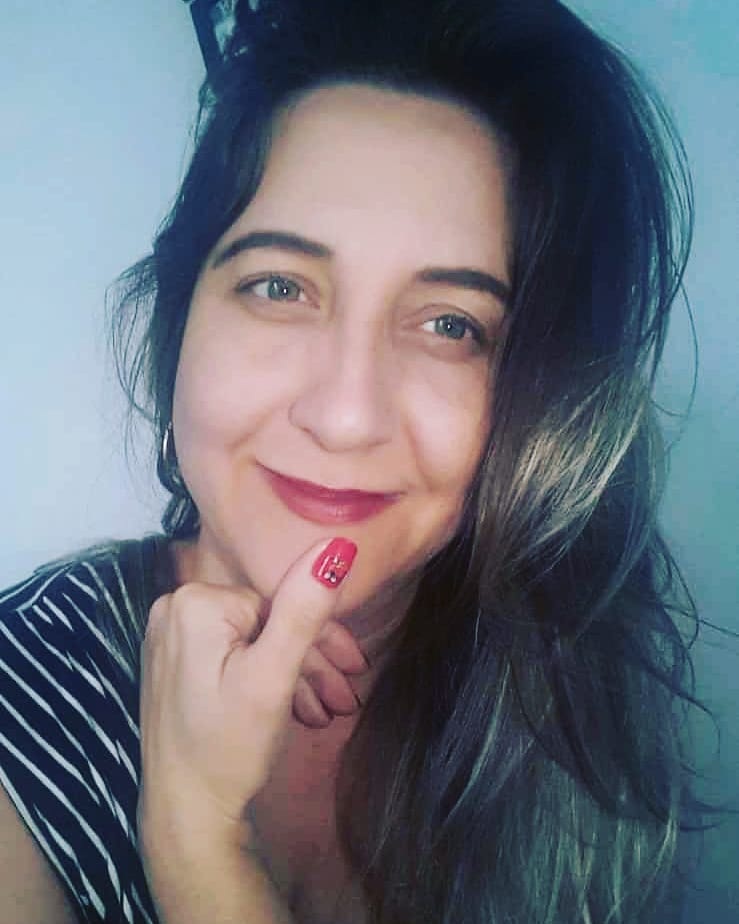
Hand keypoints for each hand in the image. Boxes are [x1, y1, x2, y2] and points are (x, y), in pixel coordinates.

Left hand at [138, 537, 357, 913]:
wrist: (186, 815)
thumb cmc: (230, 746)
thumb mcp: (274, 675)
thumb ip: (304, 609)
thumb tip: (337, 545)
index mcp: (194, 602)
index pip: (277, 604)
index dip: (320, 638)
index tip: (354, 669)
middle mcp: (173, 609)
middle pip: (266, 624)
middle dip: (311, 661)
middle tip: (348, 698)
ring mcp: (170, 638)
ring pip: (252, 643)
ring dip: (294, 676)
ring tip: (327, 713)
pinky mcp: (174, 664)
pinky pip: (232, 658)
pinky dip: (264, 681)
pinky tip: (294, 710)